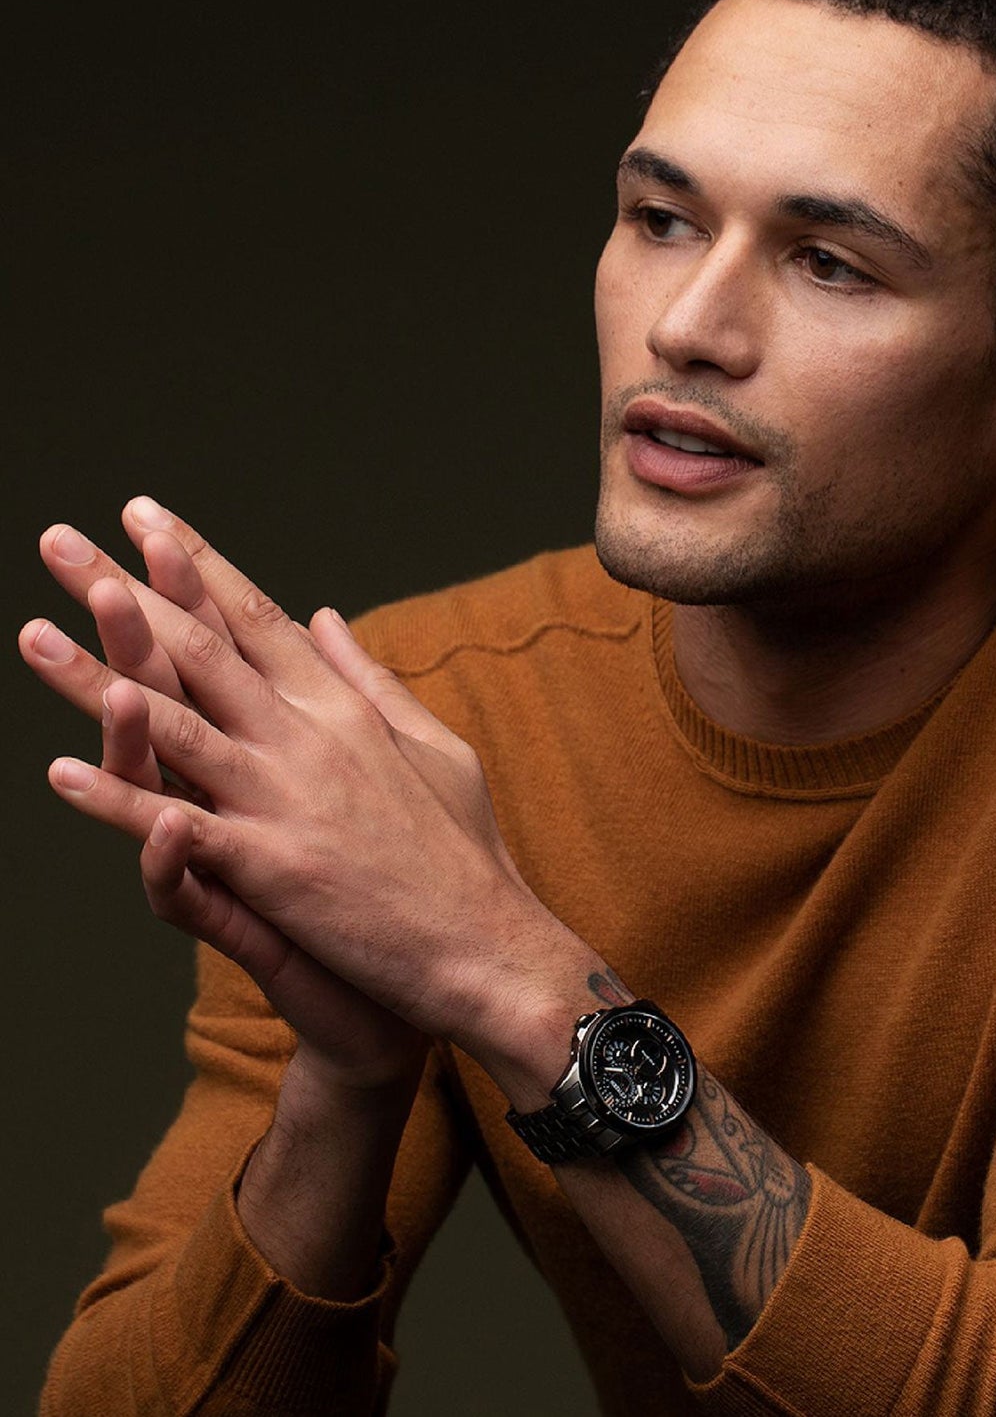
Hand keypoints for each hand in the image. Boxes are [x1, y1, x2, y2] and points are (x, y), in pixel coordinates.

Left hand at [20, 498, 593, 1093]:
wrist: (485, 942)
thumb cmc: (464, 850)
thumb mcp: (433, 745)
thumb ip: (370, 679)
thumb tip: (323, 616)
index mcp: (344, 707)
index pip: (255, 616)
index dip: (195, 562)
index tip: (145, 517)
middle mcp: (309, 736)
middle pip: (200, 649)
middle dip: (124, 590)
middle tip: (62, 542)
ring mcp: (287, 797)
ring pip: (172, 723)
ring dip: (93, 679)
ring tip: (31, 634)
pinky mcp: (272, 864)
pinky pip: (177, 826)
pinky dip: (117, 802)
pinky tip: (59, 774)